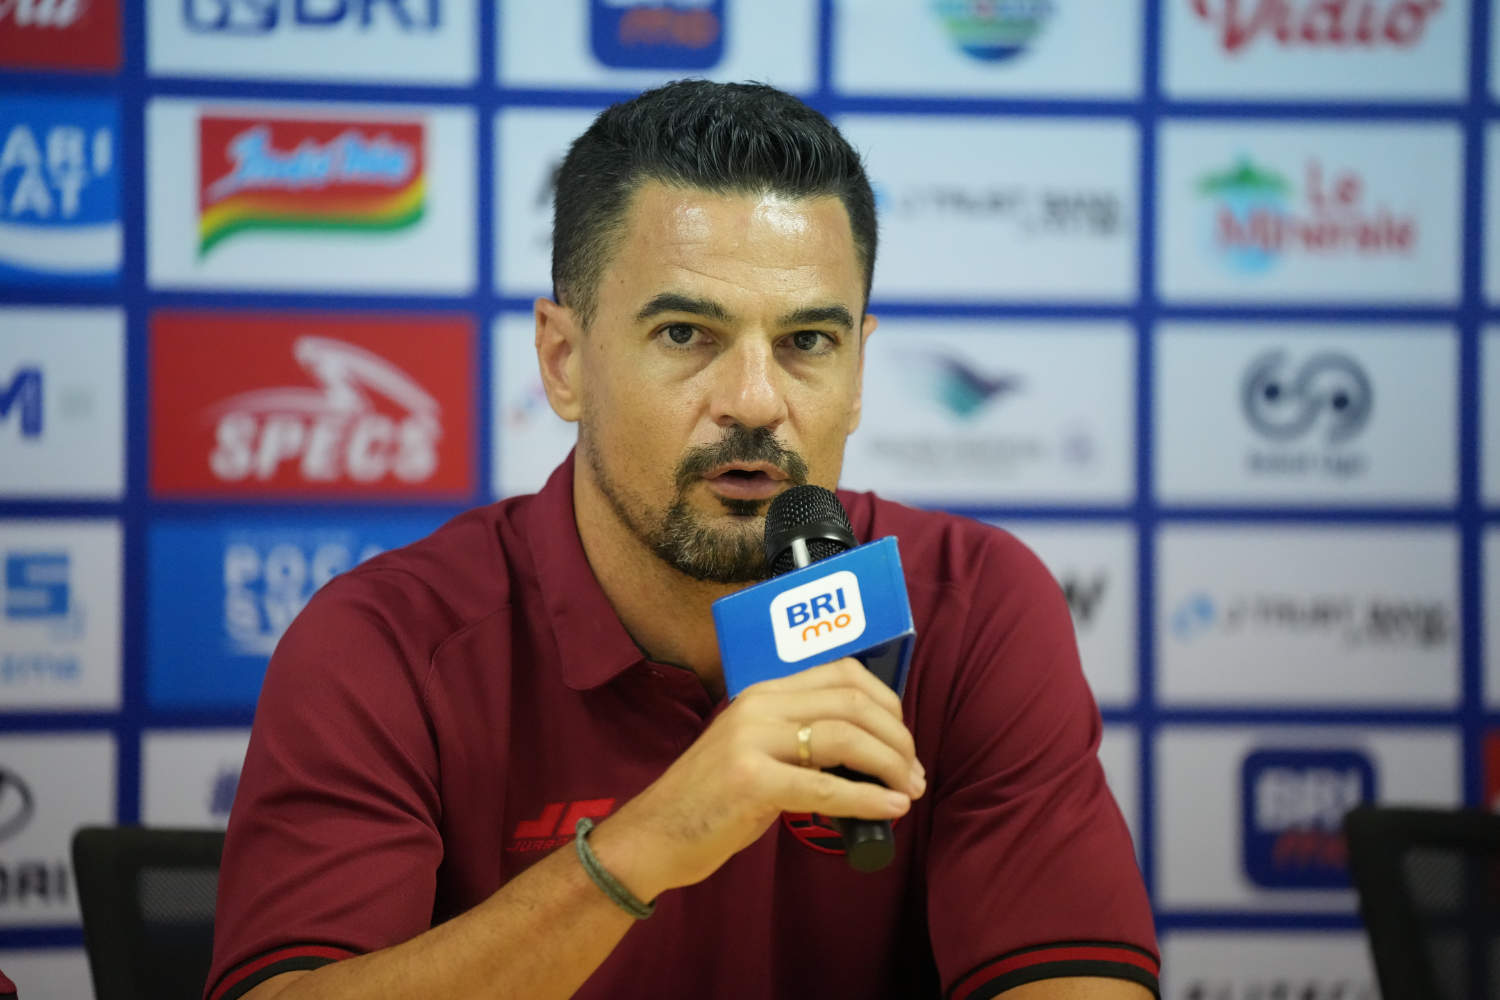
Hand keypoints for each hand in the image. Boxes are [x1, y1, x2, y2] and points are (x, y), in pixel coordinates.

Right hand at [599, 658, 924, 896]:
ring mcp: (752, 740)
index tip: (903, 736)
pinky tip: (891, 809)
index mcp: (763, 691)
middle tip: (915, 772)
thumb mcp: (755, 749)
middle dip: (897, 737)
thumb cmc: (713, 799)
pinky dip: (868, 798)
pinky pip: (826, 787)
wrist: (655, 834)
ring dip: (891, 765)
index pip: (841, 673)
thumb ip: (799, 737)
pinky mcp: (751, 782)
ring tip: (910, 791)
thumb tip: (867, 749)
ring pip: (845, 737)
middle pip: (851, 702)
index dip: (886, 701)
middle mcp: (759, 705)